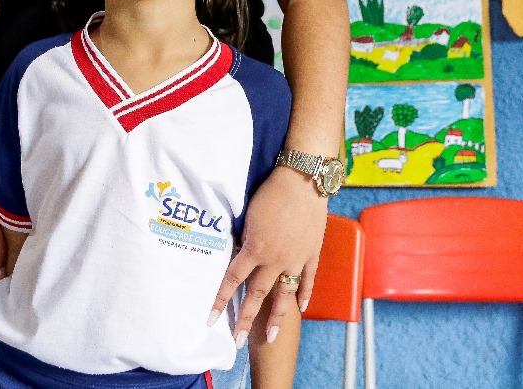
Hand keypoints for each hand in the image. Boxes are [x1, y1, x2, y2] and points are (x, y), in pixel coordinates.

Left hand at [208, 165, 327, 343]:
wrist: (303, 181)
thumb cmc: (271, 192)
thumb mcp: (249, 216)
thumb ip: (245, 239)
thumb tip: (239, 253)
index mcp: (255, 249)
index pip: (232, 281)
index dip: (220, 301)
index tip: (211, 319)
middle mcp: (275, 260)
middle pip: (257, 295)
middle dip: (245, 320)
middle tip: (237, 341)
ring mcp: (296, 259)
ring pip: (285, 295)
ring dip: (277, 319)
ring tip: (271, 337)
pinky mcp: (312, 253)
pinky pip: (308, 280)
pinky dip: (305, 295)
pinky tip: (301, 308)